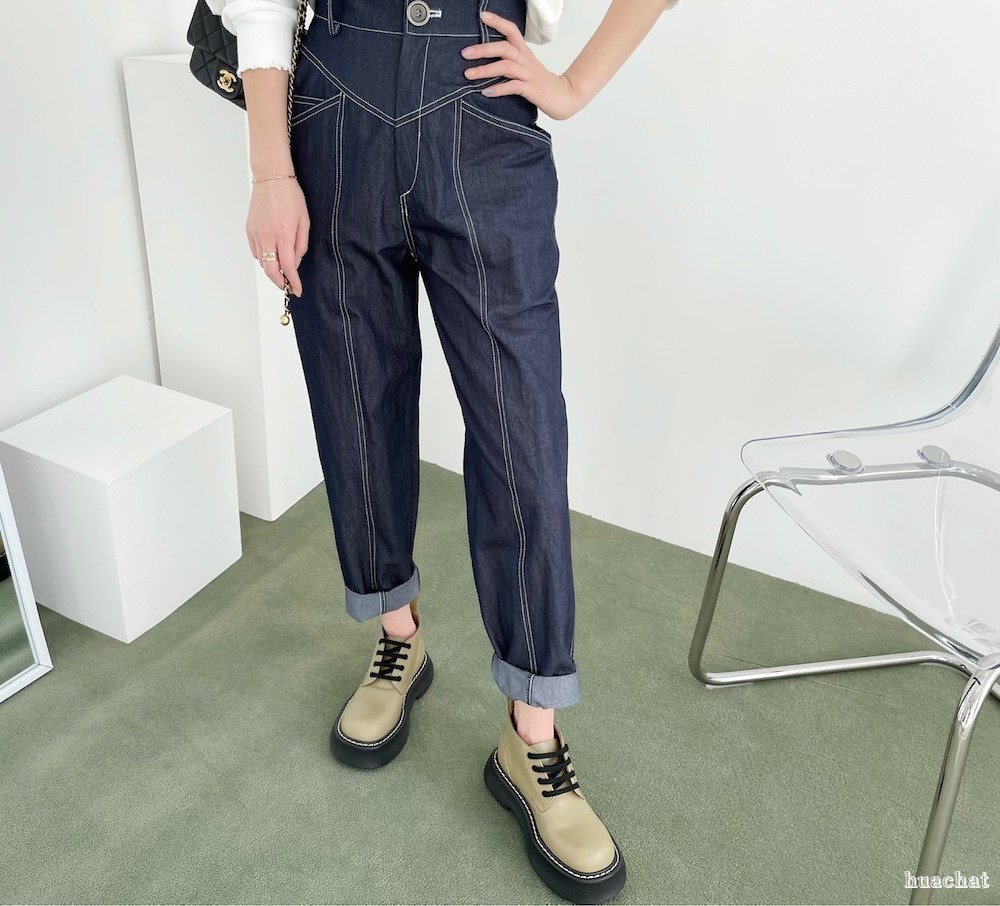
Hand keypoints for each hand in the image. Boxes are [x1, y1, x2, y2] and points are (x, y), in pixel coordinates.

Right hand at [246, 176, 309, 296]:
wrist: (271, 178)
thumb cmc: (291, 197)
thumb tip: (295, 263)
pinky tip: (272, 254)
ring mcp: (255, 233)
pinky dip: (264, 258)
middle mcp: (267, 237)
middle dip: (279, 282)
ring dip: (272, 270)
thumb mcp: (304, 221)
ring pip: (262, 262)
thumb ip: (301, 245)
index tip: (298, 290)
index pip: (288, 267)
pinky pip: (256, 252)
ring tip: (282, 269)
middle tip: (288, 286)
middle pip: (270, 270)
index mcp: (284, 235)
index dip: (294, 282)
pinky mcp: (249, 230)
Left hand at [460, 10, 585, 120]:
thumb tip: (487, 62)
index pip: (512, 31)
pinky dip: (498, 89)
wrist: (564, 97)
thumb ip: (511, 62)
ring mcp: (529, 74)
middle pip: (504, 47)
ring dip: (484, 70)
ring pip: (505, 66)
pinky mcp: (531, 89)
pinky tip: (485, 92)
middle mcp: (526, 60)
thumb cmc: (542, 84)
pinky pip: (512, 87)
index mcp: (525, 52)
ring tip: (469, 75)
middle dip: (482, 49)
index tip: (482, 16)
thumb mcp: (526, 67)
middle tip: (464, 53)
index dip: (497, 21)